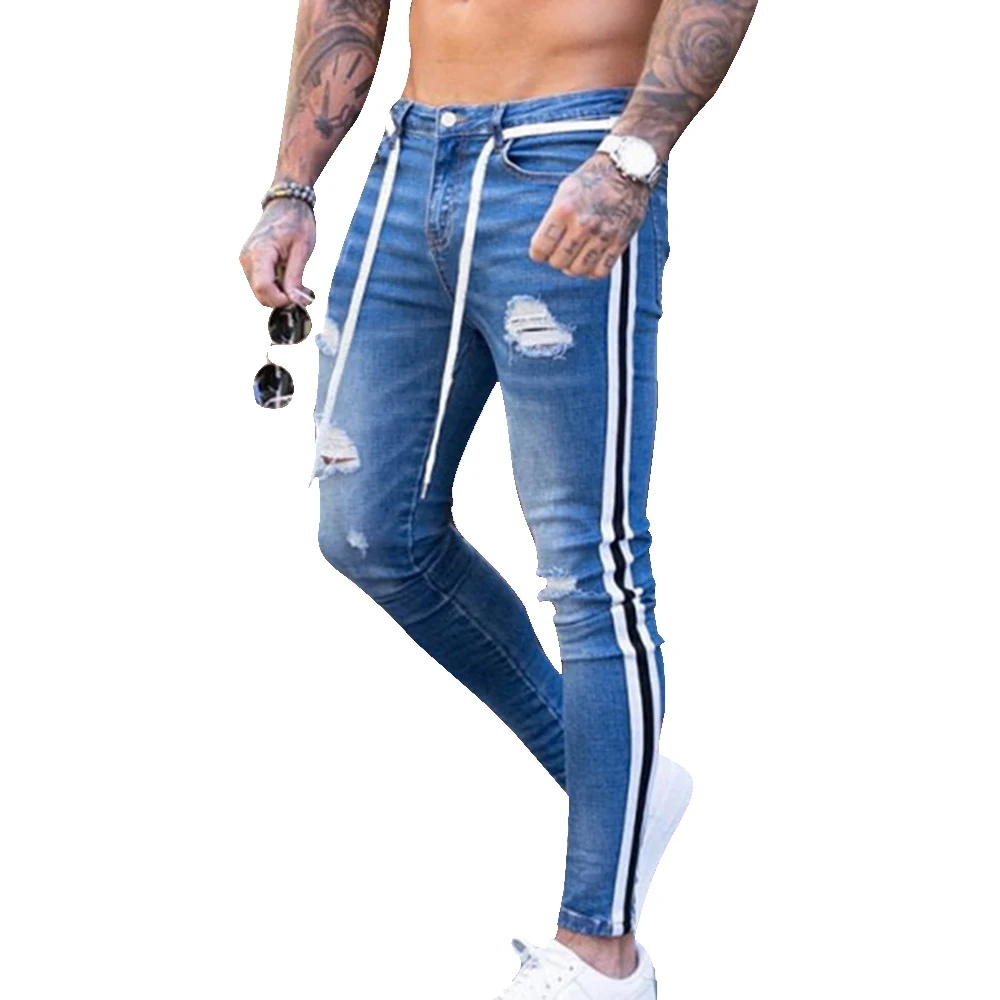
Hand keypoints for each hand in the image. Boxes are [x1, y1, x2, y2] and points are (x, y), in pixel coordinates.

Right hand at [239, 198, 316, 307]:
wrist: (286, 202)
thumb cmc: (297, 222)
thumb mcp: (302, 249)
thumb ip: (295, 277)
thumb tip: (293, 301)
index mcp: (260, 252)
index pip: (263, 288)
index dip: (281, 300)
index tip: (300, 298)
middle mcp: (247, 259)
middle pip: (261, 294)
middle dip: (283, 300)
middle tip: (306, 294)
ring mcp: (245, 261)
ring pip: (261, 292)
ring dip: (281, 295)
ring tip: (301, 286)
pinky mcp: (249, 263)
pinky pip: (261, 284)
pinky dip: (277, 288)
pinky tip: (291, 280)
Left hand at [529, 153, 650, 279]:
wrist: (626, 170)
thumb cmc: (592, 180)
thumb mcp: (564, 192)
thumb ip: (553, 219)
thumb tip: (542, 245)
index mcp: (564, 210)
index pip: (540, 248)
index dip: (538, 253)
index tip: (541, 251)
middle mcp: (582, 224)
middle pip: (557, 262)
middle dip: (555, 259)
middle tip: (559, 251)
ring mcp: (602, 235)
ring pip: (577, 270)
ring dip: (572, 267)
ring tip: (574, 257)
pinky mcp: (619, 242)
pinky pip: (599, 271)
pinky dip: (591, 271)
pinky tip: (589, 260)